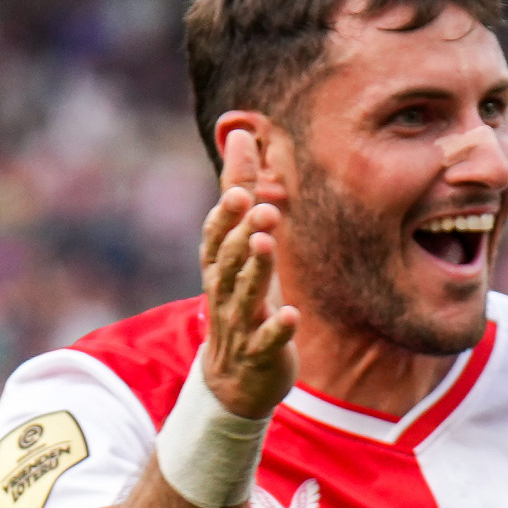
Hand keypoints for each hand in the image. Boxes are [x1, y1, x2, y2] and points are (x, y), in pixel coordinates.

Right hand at [199, 127, 298, 419]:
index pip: (214, 236)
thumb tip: (239, 131)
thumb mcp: (239, 243)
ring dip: (254, 270)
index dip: (224, 216)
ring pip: (243, 295)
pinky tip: (292, 314)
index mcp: (217, 264)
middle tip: (261, 207)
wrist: (235, 377)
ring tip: (267, 243)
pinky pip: (266, 340)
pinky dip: (277, 329)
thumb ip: (239, 188)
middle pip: (227, 261)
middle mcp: (222, 291)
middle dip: (241, 234)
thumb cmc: (240, 296)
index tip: (239, 190)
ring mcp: (240, 323)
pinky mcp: (260, 353)